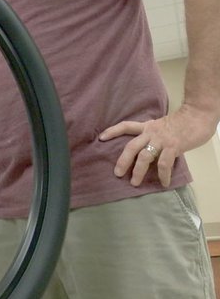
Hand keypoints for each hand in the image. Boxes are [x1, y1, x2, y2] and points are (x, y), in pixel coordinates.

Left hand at [99, 106, 216, 186]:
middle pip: (131, 146)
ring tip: (134, 183)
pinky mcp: (174, 146)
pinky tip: (163, 183)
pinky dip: (163, 174)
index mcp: (147, 127)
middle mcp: (151, 132)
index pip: (126, 126)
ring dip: (138, 171)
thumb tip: (148, 152)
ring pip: (144, 156)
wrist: (197, 115)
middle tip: (117, 173)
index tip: (101, 138)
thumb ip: (154, 137)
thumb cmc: (182, 122)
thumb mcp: (162, 127)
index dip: (112, 131)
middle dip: (123, 161)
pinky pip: (164, 163)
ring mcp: (162, 140)